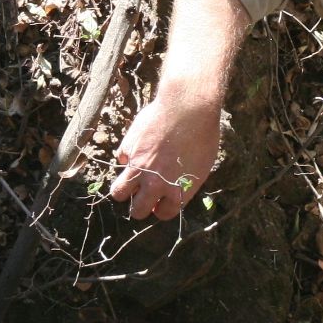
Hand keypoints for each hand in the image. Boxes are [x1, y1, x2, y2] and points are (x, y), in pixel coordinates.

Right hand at [109, 92, 220, 220]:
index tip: (160, 203)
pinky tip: (137, 148)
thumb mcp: (201, 165)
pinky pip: (121, 160)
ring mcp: (139, 168)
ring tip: (131, 182)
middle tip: (142, 197)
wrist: (187, 109)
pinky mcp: (128, 149)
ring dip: (124, 190)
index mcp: (178, 191)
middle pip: (138, 210)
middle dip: (140, 207)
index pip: (164, 213)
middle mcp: (156, 184)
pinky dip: (127, 158)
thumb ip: (184, 182)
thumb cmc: (202, 134)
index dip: (161, 208)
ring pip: (119, 193)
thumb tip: (172, 188)